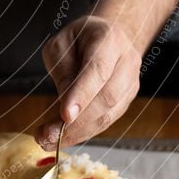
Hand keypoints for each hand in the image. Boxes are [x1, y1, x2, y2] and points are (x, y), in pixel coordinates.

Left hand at [35, 15, 141, 148]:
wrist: (107, 37)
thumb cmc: (78, 40)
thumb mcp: (60, 45)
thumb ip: (63, 70)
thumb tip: (65, 105)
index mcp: (108, 40)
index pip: (97, 70)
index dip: (82, 95)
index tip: (64, 116)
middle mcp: (126, 61)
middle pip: (106, 97)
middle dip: (76, 122)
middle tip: (47, 135)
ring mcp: (131, 82)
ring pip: (108, 114)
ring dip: (78, 133)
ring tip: (49, 141)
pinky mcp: (127, 100)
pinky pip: (107, 121)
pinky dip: (84, 132)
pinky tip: (63, 138)